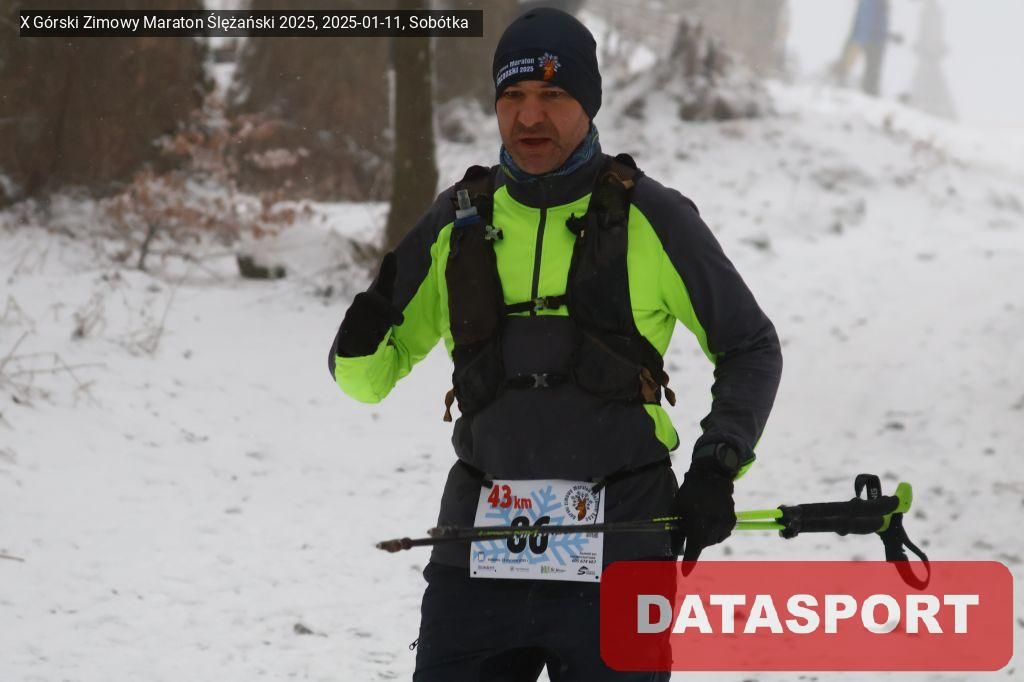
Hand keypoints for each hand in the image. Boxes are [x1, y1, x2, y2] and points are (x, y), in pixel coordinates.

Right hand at [335, 252, 404, 356]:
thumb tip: (391, 252)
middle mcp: (353, 311)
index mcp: (363, 299)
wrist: (354, 333)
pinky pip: (369, 348)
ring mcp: (349, 327)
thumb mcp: (383, 293)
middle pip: (382, 324)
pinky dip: (372, 347)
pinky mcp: (347, 342)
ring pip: (376, 336)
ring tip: (372, 332)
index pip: (385, 308)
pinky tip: (366, 342)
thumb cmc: (373, 311)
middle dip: (386, 327)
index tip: (399, 322)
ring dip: (379, 337)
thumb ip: (387, 274)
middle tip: (383, 327)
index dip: (393, 316)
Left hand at [672, 445, 737, 572]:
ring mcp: (724, 524)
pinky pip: (722, 533)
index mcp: (698, 524)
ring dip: (707, 535)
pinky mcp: (732, 520)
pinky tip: (711, 517)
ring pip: (714, 540)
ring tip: (701, 518)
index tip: (685, 572)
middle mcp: (713, 527)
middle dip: (697, 539)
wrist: (711, 476)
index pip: (694, 549)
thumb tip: (674, 548)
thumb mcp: (677, 510)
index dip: (689, 562)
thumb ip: (677, 530)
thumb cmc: (689, 493)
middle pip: (704, 544)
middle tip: (691, 525)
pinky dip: (716, 530)